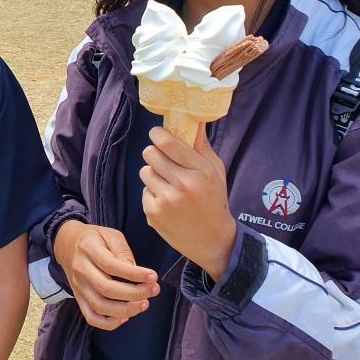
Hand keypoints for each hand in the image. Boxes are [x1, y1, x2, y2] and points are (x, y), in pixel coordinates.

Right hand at [53, 220, 158, 330]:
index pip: (110, 265)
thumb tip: (136, 272)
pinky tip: (126, 316)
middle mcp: (80, 269)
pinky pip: (91, 317)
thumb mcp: (110, 234)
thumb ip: (123, 251)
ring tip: (144, 303)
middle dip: (134, 293)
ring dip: (125, 310)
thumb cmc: (94, 238)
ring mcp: (78, 286)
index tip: (153, 276)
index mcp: (88, 249)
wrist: (66, 243)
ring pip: (99, 306)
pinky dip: (109, 323)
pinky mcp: (79, 298)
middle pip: (105, 288)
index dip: (133, 274)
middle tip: (154, 290)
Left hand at [139, 124, 237, 279]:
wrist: (213, 240)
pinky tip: (167, 202)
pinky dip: (152, 193)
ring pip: (144, 171)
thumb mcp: (216, 171)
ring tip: (169, 184)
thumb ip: (201, 145)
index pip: (167, 142)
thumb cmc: (214, 200)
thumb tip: (194, 119)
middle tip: (164, 161)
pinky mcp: (153, 214)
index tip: (158, 135)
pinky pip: (143, 191)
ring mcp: (165, 201)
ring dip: (154, 174)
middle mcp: (181, 185)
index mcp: (199, 171)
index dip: (158, 135)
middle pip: (150, 153)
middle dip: (155, 154)